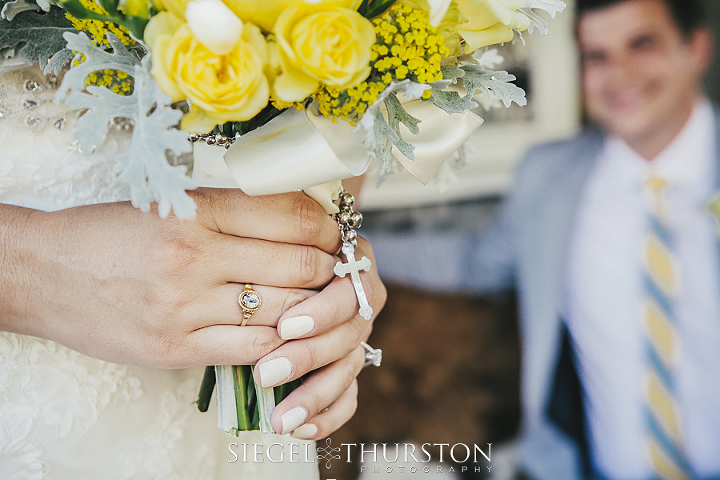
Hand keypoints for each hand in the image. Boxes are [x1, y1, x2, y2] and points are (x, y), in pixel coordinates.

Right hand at [0, 189, 343, 366]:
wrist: (43, 273)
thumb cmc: (111, 233)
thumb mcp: (170, 203)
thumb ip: (233, 210)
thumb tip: (301, 217)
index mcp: (196, 210)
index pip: (292, 215)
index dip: (327, 227)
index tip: (334, 234)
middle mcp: (194, 256)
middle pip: (297, 264)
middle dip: (329, 268)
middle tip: (335, 269)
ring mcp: (185, 307)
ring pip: (283, 311)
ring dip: (312, 309)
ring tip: (318, 301)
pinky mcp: (175, 347)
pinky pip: (252, 349)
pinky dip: (281, 343)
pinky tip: (287, 334)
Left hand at [259, 238, 386, 437]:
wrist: (283, 243)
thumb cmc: (268, 233)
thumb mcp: (270, 226)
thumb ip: (271, 241)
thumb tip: (249, 262)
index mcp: (350, 259)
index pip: (348, 290)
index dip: (321, 311)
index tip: (285, 327)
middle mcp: (359, 295)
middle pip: (349, 331)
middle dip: (308, 356)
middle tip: (266, 374)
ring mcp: (356, 330)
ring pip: (349, 366)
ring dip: (315, 394)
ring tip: (280, 419)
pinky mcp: (347, 362)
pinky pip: (349, 393)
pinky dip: (328, 414)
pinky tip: (302, 430)